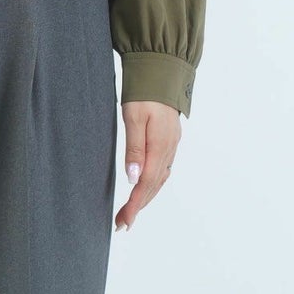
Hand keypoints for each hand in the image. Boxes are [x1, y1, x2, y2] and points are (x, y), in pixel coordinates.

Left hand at [114, 101, 181, 231]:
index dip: (134, 205)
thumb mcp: (134, 116)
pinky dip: (153, 182)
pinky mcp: (169, 139)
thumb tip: (133, 178)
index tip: (123, 222)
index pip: (146, 184)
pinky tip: (146, 186)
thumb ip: (134, 147)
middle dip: (138, 206)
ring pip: (159, 179)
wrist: (162, 70)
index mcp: (160, 146)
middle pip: (153, 186)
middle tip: (122, 223)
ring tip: (131, 211)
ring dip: (146, 196)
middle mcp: (169, 149)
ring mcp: (171, 145)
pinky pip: (162, 168)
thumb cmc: (145, 92)